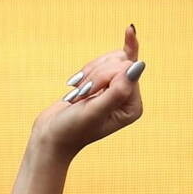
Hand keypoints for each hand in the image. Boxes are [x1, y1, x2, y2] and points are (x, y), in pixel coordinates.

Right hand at [29, 25, 144, 158]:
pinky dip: (88, 69)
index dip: (104, 76)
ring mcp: (119, 90)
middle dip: (96, 75)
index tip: (88, 94)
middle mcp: (129, 98)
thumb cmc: (72, 128)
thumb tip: (138, 66)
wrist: (53, 135)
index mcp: (133, 107)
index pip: (127, 69)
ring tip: (79, 94)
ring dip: (89, 73)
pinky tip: (78, 86)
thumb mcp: (95, 110)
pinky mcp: (107, 84)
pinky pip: (104, 60)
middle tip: (82, 95)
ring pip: (110, 58)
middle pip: (120, 61)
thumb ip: (118, 90)